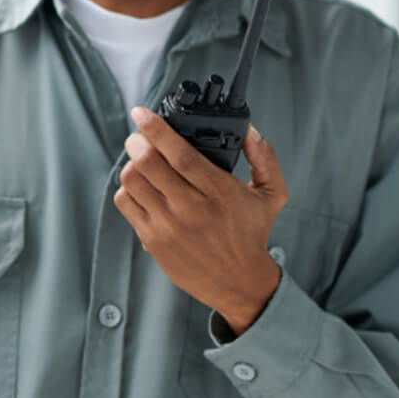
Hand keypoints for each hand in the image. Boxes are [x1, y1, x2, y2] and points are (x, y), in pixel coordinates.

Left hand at [113, 108, 286, 335]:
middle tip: (138, 136)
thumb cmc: (252, 234)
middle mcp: (191, 209)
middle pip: (148, 164)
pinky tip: (140, 186)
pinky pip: (126, 203)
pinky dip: (128, 188)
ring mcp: (168, 226)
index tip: (142, 114)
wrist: (239, 284)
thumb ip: (264, 158)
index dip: (157, 130)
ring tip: (141, 161)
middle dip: (137, 142)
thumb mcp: (271, 195)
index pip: (181, 154)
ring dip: (131, 164)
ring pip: (132, 181)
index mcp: (219, 192)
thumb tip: (249, 129)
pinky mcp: (152, 240)